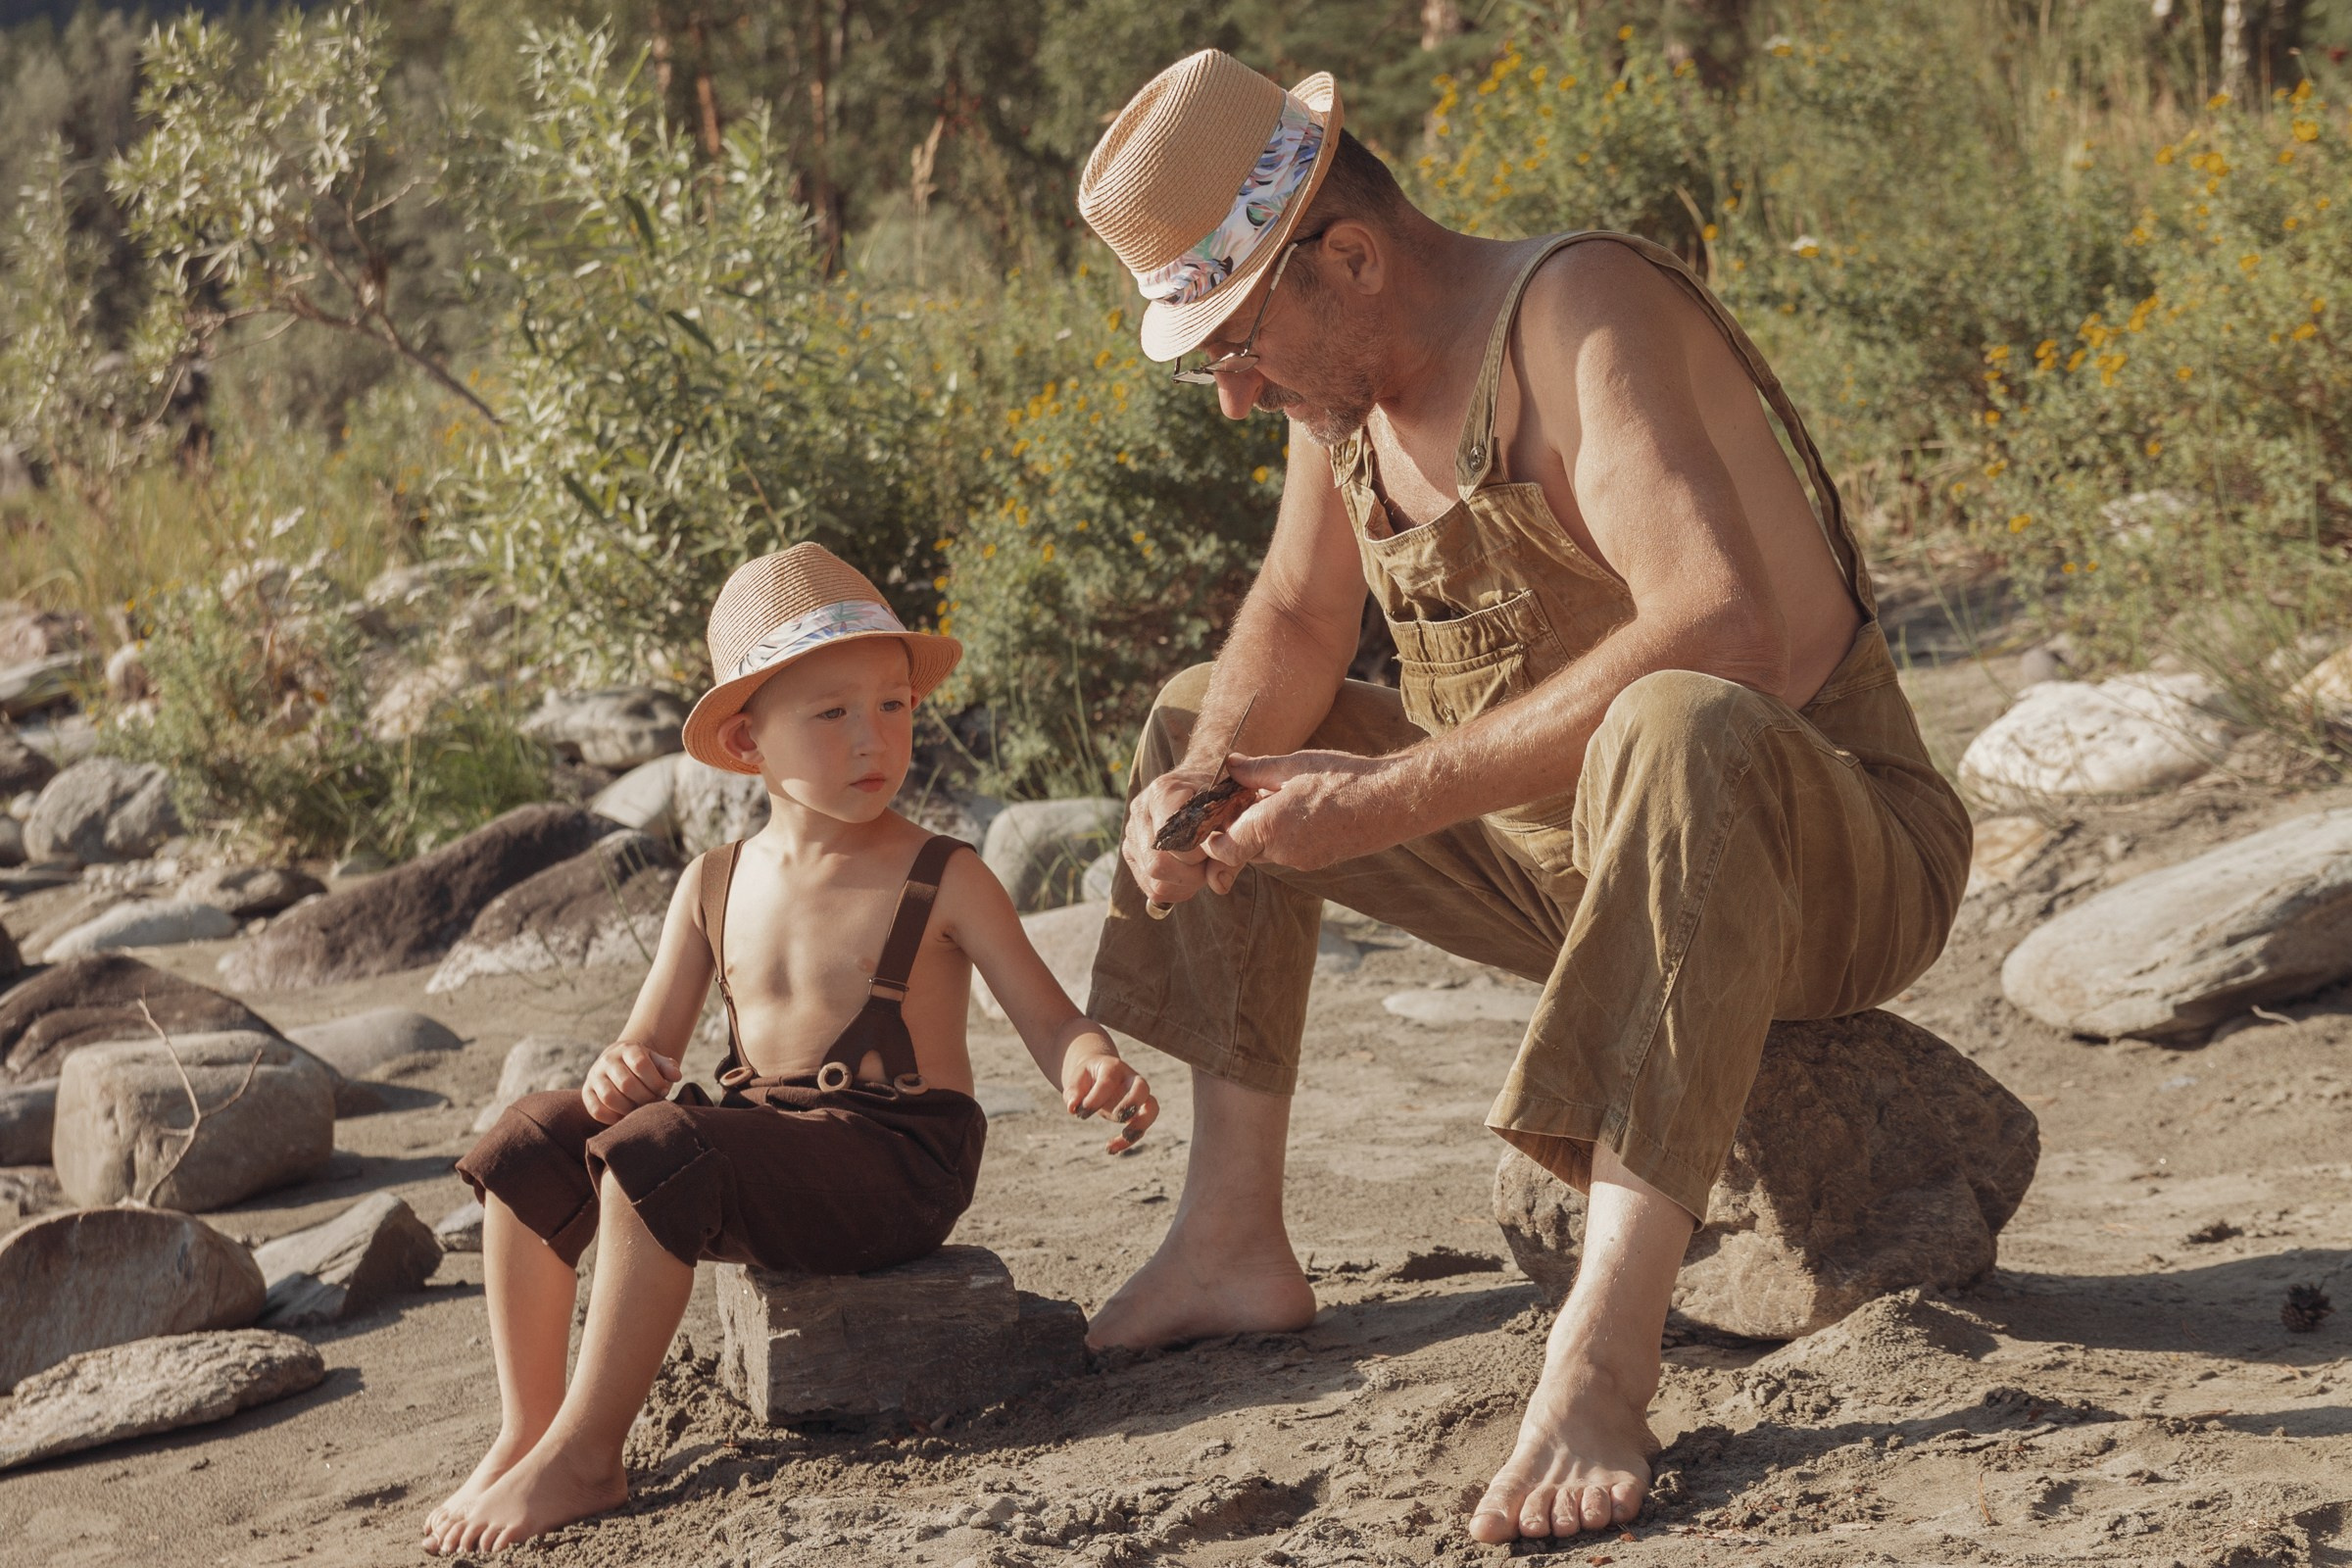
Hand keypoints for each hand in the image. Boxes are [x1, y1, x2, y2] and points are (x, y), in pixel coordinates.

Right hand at [581, 1040, 680, 1124]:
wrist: (621, 1063)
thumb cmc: (645, 1067)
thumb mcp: (657, 1061)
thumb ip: (668, 1067)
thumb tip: (676, 1076)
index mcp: (627, 1049)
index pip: (640, 1064)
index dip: (655, 1081)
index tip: (663, 1090)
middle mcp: (607, 1060)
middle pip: (626, 1083)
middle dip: (645, 1097)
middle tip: (653, 1102)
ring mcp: (594, 1076)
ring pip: (609, 1097)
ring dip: (629, 1109)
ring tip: (640, 1110)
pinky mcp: (587, 1093)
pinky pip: (596, 1110)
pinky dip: (612, 1118)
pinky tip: (625, 1117)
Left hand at [1061, 1049, 1158, 1153]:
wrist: (1097, 1074)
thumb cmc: (1086, 1078)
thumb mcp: (1076, 1079)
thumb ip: (1073, 1092)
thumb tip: (1072, 1108)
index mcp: (1113, 1067)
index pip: (1108, 1081)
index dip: (1095, 1099)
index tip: (1080, 1113)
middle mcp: (1131, 1080)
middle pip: (1143, 1088)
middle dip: (1133, 1102)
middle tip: (1118, 1116)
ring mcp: (1138, 1096)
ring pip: (1152, 1108)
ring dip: (1141, 1124)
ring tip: (1125, 1136)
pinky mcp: (1138, 1113)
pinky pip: (1141, 1127)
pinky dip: (1129, 1140)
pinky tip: (1111, 1149)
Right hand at [1122, 762, 1240, 910]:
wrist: (1204, 784)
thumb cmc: (1222, 794)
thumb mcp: (1234, 806)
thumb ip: (1232, 840)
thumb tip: (1219, 883)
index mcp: (1163, 791)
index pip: (1173, 839)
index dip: (1198, 852)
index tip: (1215, 845)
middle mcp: (1141, 811)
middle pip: (1158, 864)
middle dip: (1192, 872)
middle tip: (1211, 861)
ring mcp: (1133, 833)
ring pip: (1155, 881)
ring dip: (1186, 883)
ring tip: (1203, 866)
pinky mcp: (1132, 853)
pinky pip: (1153, 889)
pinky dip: (1178, 889)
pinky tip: (1191, 872)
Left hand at [1200, 750, 1411, 880]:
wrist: (1393, 803)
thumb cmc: (1344, 779)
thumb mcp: (1294, 765)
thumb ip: (1256, 770)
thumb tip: (1230, 766)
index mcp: (1269, 827)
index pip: (1221, 849)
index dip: (1212, 835)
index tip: (1217, 813)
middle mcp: (1282, 852)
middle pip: (1241, 849)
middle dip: (1238, 827)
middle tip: (1247, 796)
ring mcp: (1302, 861)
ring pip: (1265, 849)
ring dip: (1262, 829)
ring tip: (1278, 795)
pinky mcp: (1318, 861)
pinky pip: (1288, 850)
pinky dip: (1284, 834)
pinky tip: (1301, 807)